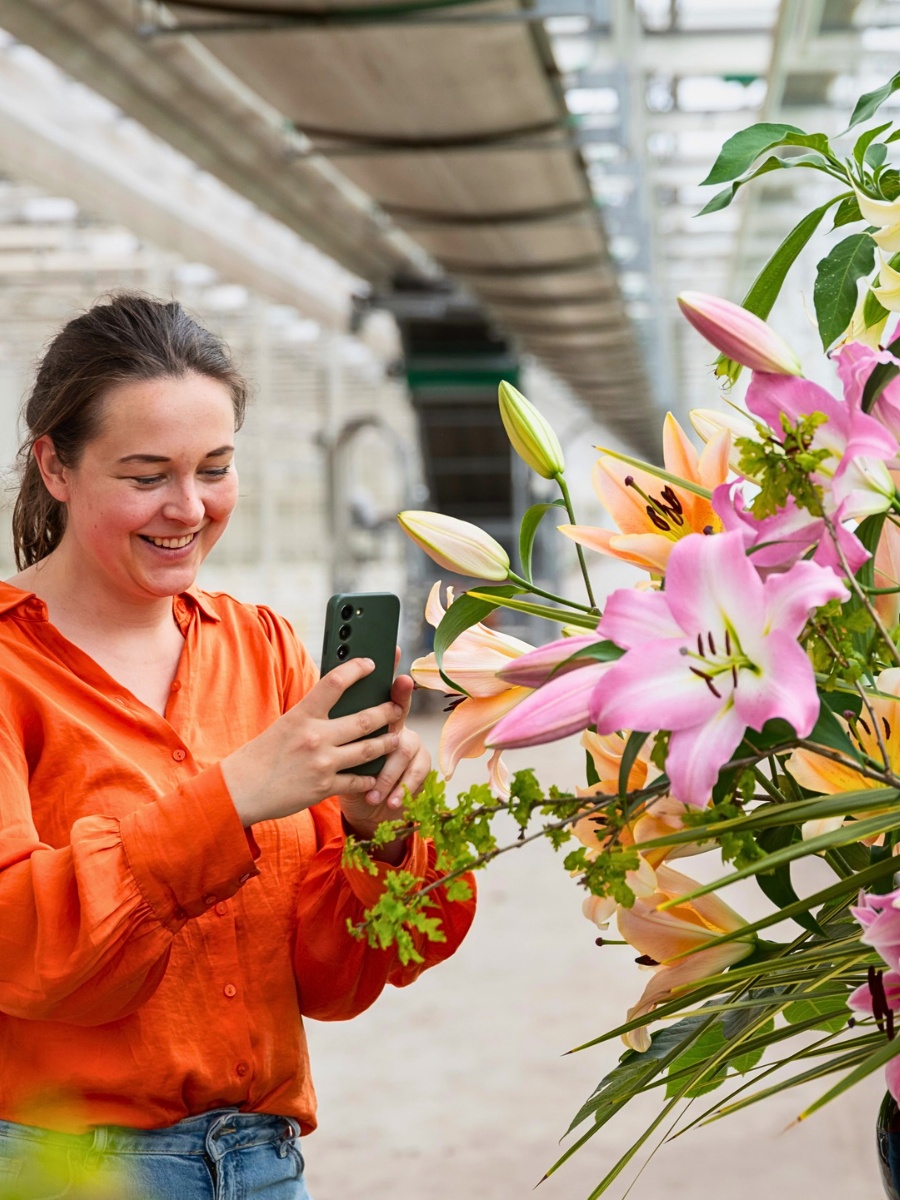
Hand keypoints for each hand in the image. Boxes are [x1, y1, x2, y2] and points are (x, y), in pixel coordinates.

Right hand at [221, 657, 403, 826]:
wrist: (241, 789)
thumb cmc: (262, 754)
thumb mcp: (286, 724)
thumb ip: (312, 714)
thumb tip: (339, 699)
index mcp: (302, 715)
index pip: (335, 682)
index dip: (357, 669)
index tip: (371, 664)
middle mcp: (315, 736)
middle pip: (364, 719)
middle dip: (388, 712)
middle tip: (398, 707)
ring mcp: (322, 763)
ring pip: (369, 749)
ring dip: (387, 743)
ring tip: (396, 738)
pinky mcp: (324, 787)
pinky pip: (357, 780)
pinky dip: (369, 777)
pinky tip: (375, 774)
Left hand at [338, 673, 430, 860]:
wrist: (365, 805)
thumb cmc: (347, 772)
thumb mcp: (338, 750)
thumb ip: (337, 731)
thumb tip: (322, 718)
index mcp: (374, 715)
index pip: (381, 692)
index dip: (392, 682)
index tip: (398, 670)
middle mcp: (395, 725)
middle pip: (397, 717)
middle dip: (392, 734)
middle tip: (387, 739)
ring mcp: (411, 746)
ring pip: (404, 751)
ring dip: (389, 776)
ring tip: (374, 794)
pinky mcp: (420, 767)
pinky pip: (415, 776)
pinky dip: (401, 791)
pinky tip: (390, 802)